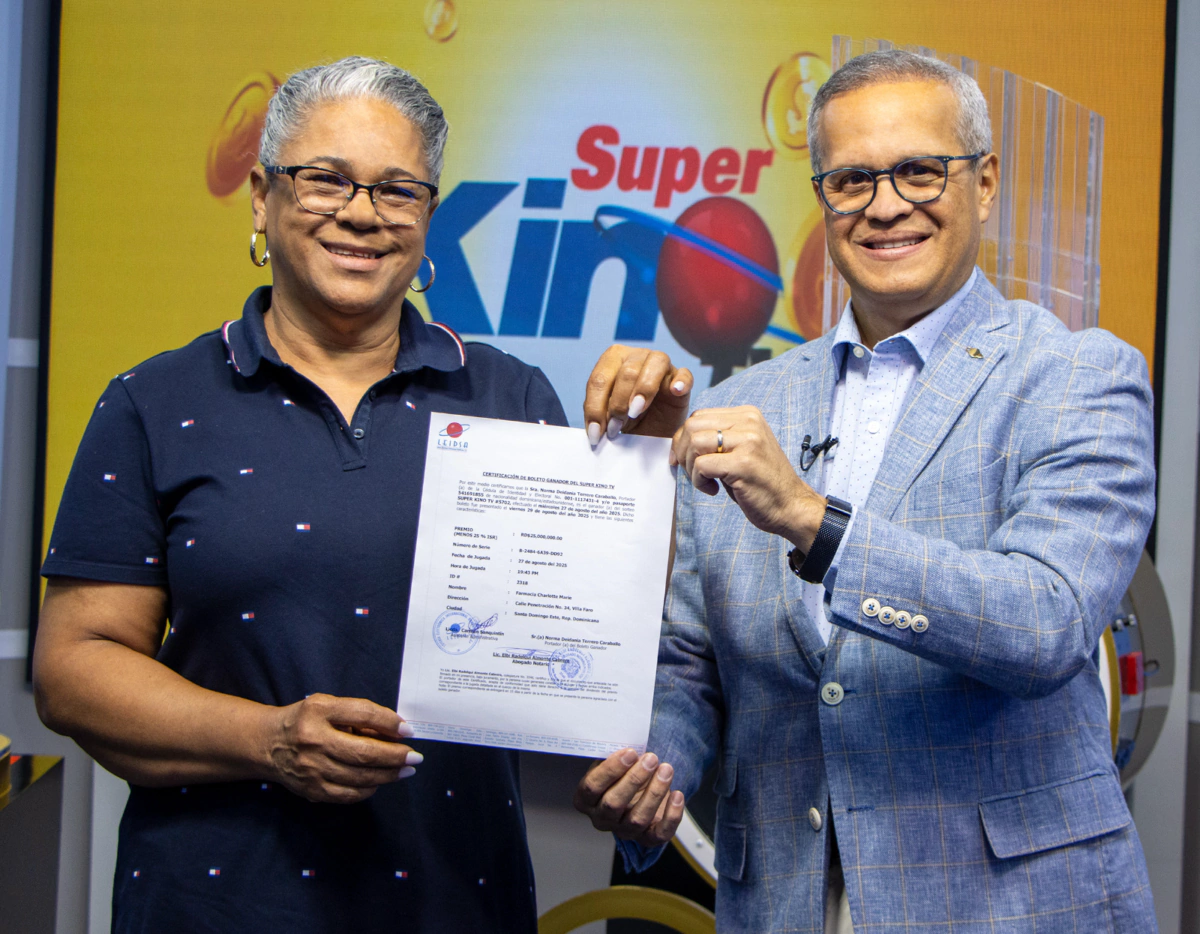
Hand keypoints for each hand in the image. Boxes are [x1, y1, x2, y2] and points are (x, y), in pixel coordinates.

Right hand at [265, 693, 420, 803]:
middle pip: (363, 752)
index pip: (362, 714)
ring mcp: (311, 769)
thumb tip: (394, 731)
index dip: (389, 722)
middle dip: (395, 756)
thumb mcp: (328, 706)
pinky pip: (348, 794)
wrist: (268, 744)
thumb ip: (358, 714)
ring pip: (359, 776)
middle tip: (415, 758)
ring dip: (388, 775)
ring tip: (404, 770)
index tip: (408, 731)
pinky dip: (368, 789)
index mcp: (318, 711)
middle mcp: (313, 740)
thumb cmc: (306, 720)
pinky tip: (379, 782)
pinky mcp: (311, 789)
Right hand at [573, 748, 685, 846]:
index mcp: (586, 799)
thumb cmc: (622, 772)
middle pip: (613, 804)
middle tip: (651, 759)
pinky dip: (671, 815)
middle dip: (634, 779)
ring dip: (654, 792)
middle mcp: (602, 818)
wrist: (639, 788)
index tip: (630, 752)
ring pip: (638, 819)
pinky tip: (677, 794)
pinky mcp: (647, 838)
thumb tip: (628, 743)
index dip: (611, 770)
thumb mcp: (613, 762)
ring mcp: (624, 830)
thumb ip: (615, 756)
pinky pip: (660, 833)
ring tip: (666, 769)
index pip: (592, 787)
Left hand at [584, 346, 692, 443]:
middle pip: (627, 372)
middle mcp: (636, 356)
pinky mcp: (681, 378)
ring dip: (644, 390)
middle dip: (618, 404)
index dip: (595, 408)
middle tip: (615, 428)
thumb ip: (600, 415)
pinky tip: (676, 391)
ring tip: (636, 412)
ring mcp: (661, 364)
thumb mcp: (607, 419)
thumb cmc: (626, 421)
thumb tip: (595, 427)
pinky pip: (684, 374)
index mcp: (612, 360)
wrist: (650, 433)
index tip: (595, 434)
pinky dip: (681, 381)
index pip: (599, 379)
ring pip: (655, 364)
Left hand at [672, 405, 826, 551]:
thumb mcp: (740, 449)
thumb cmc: (760, 481)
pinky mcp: (743, 463)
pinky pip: (702, 466)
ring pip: (695, 443)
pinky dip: (699, 481)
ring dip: (690, 467)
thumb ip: (717, 437)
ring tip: (705, 481)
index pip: (698, 416)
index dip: (682, 439)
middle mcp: (749, 422)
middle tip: (692, 473)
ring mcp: (747, 441)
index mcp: (747, 415)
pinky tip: (714, 490)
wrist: (790, 505)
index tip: (681, 459)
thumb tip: (680, 440)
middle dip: (682, 452)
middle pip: (693, 426)